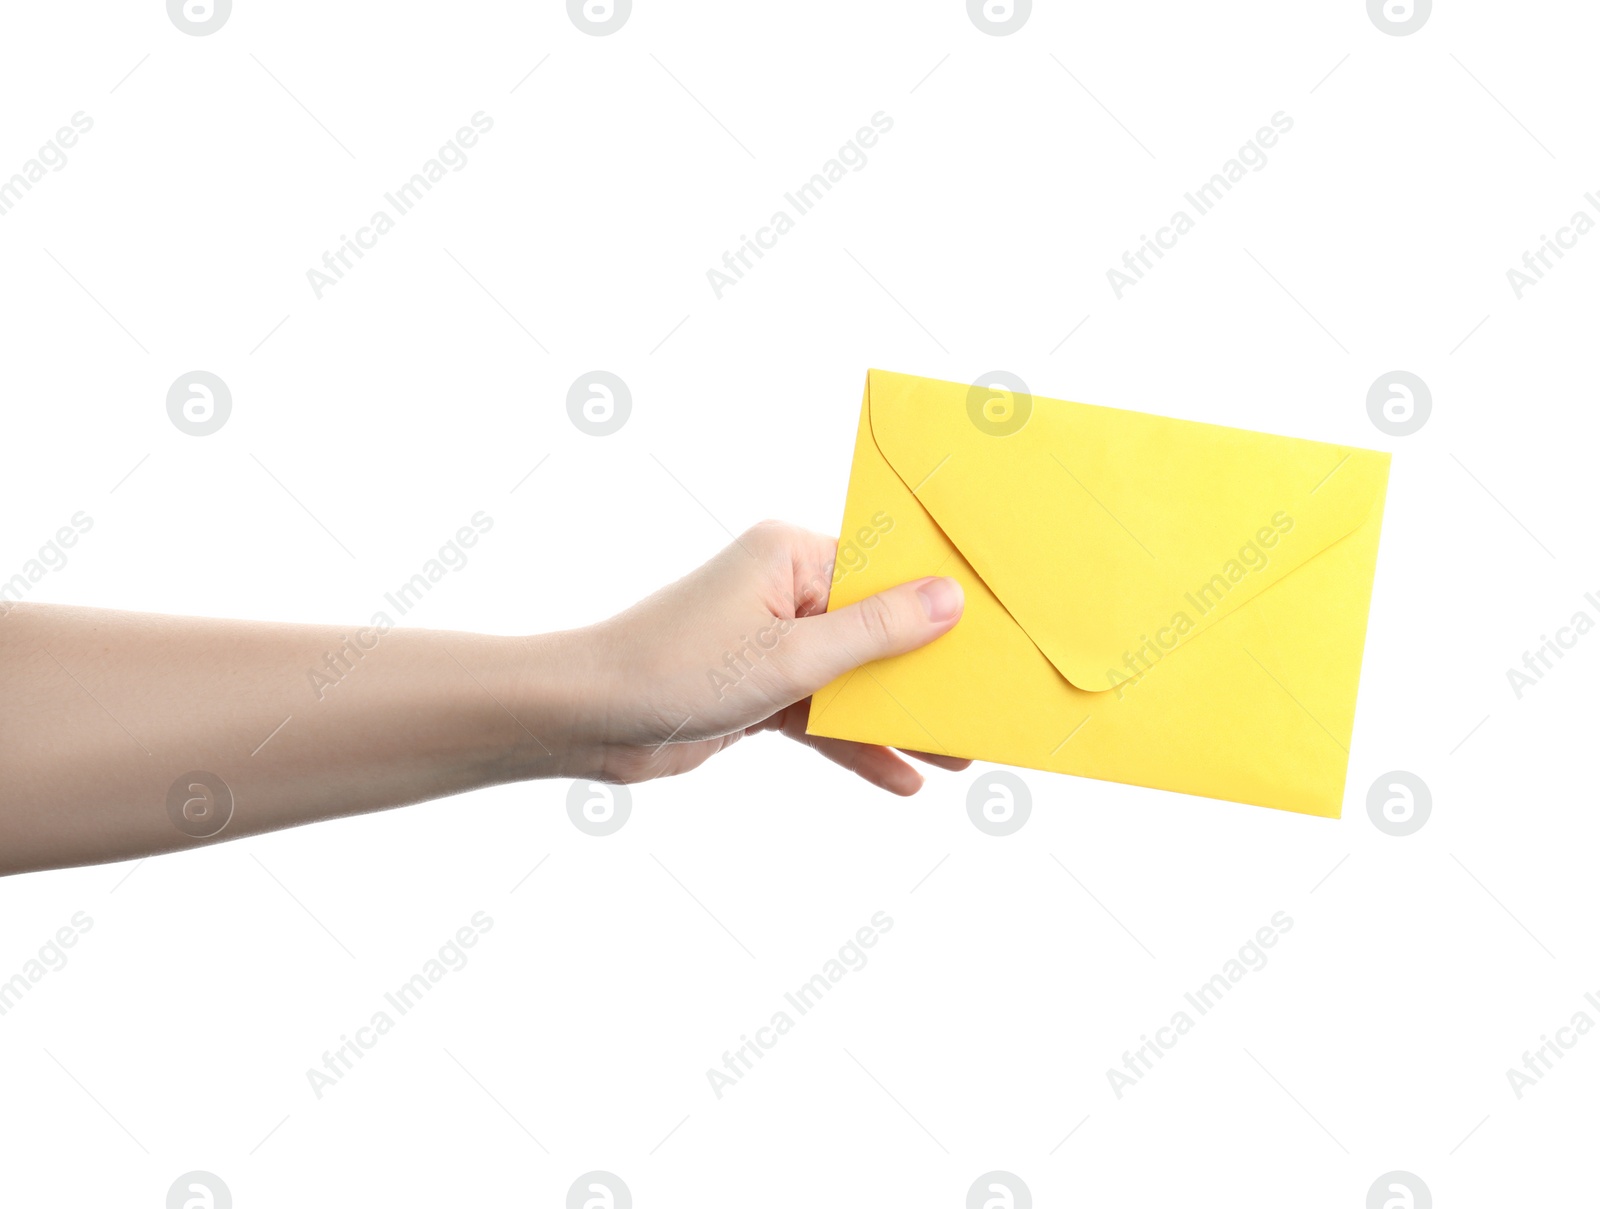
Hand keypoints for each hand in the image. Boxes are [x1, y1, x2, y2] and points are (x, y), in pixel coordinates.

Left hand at [570, 520, 967, 792]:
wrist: (587, 721)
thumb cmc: (673, 669)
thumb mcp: (790, 657)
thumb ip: (874, 632)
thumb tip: (948, 598)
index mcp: (791, 556)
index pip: (887, 573)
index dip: (942, 607)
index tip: (996, 636)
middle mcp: (784, 590)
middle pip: (878, 629)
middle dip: (927, 673)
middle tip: (988, 705)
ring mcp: (771, 641)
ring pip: (854, 679)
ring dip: (899, 717)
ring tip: (959, 753)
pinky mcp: (758, 689)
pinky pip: (824, 714)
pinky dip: (856, 743)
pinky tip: (903, 778)